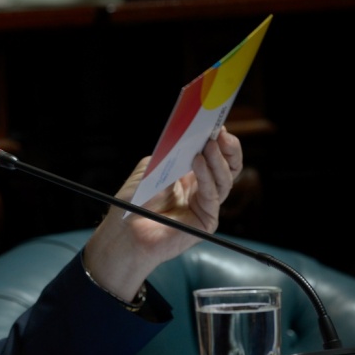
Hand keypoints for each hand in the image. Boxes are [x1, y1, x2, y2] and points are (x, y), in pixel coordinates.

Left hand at [84, 126, 242, 299]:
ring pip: (225, 179)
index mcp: (190, 174)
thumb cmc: (134, 201)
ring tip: (209, 145)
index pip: (214, 155)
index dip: (218, 140)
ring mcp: (206, 204)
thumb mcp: (152, 167)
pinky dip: (207, 177)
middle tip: (221, 133)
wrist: (125, 231)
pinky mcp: (206, 220)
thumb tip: (190, 136)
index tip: (216, 124)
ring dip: (217, 160)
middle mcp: (202, 188)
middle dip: (228, 148)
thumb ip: (172, 153)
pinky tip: (198, 162)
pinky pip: (212, 195)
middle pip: (228, 166)